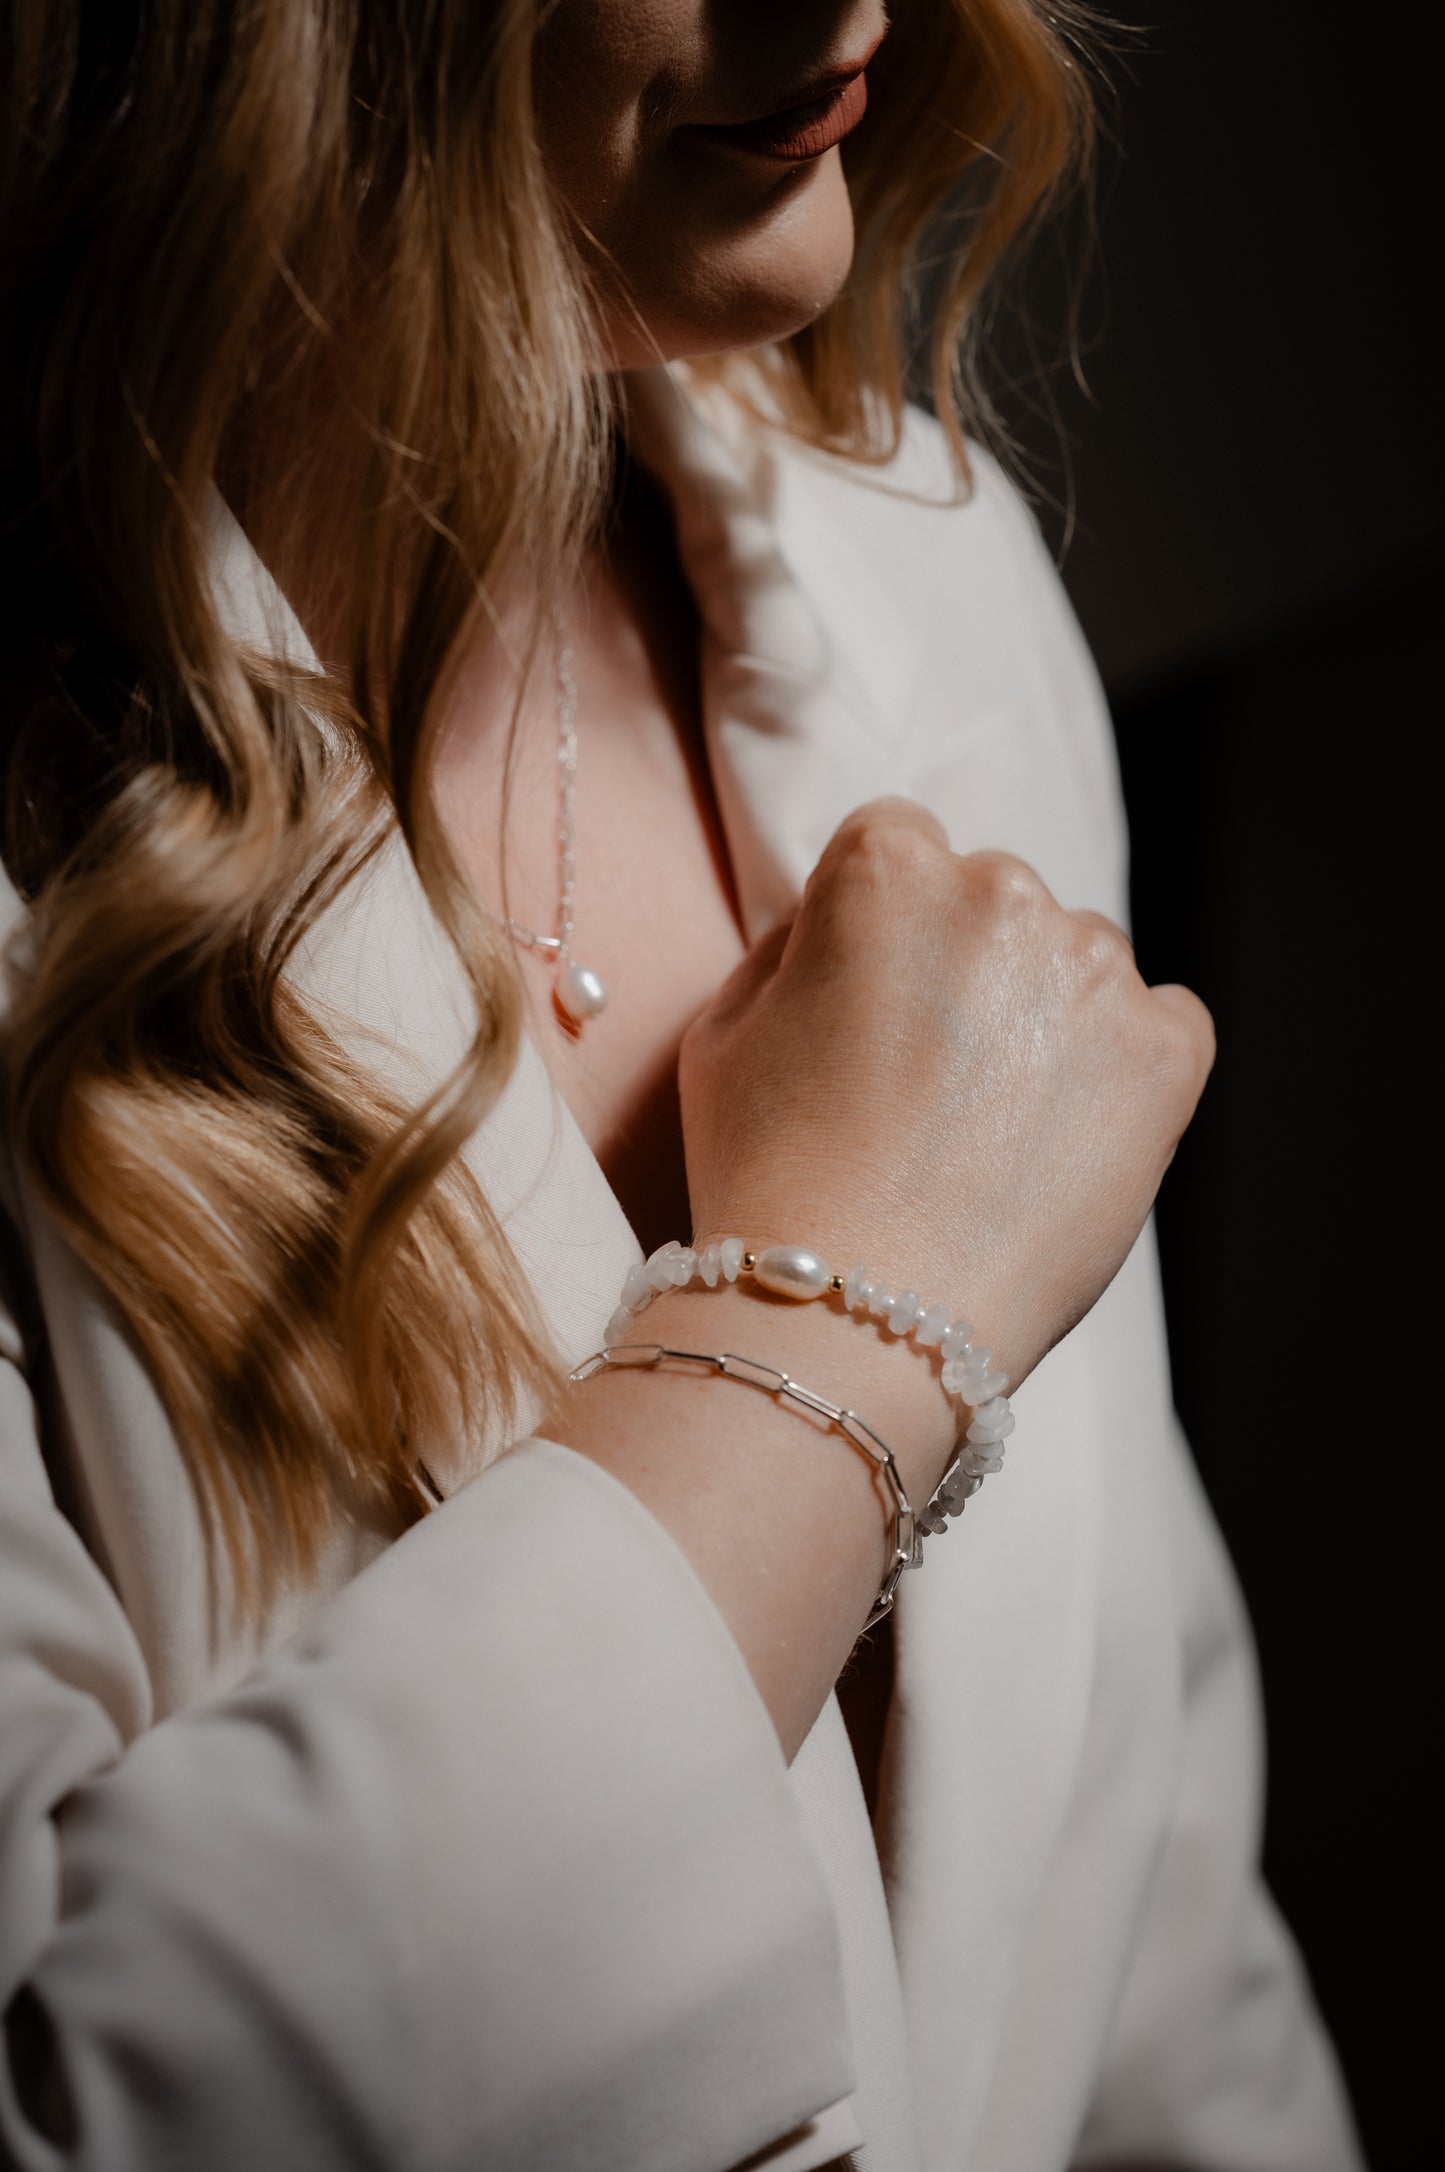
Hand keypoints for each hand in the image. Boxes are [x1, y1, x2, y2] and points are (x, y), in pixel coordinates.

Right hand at [679, 798, 1213, 1390]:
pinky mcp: (1166, 1052)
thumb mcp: (721, 1035)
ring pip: (1077, 963)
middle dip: (967, 970)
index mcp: (886, 867)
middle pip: (994, 901)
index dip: (880, 933)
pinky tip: (1063, 1139)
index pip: (899, 846)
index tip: (873, 1008)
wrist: (857, 1321)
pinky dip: (1124, 1068)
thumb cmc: (768, 1180)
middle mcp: (1001, 892)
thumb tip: (839, 924)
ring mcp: (1094, 971)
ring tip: (990, 1133)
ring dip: (1044, 1017)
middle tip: (927, 1087)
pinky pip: (1163, 1024)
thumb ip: (789, 946)